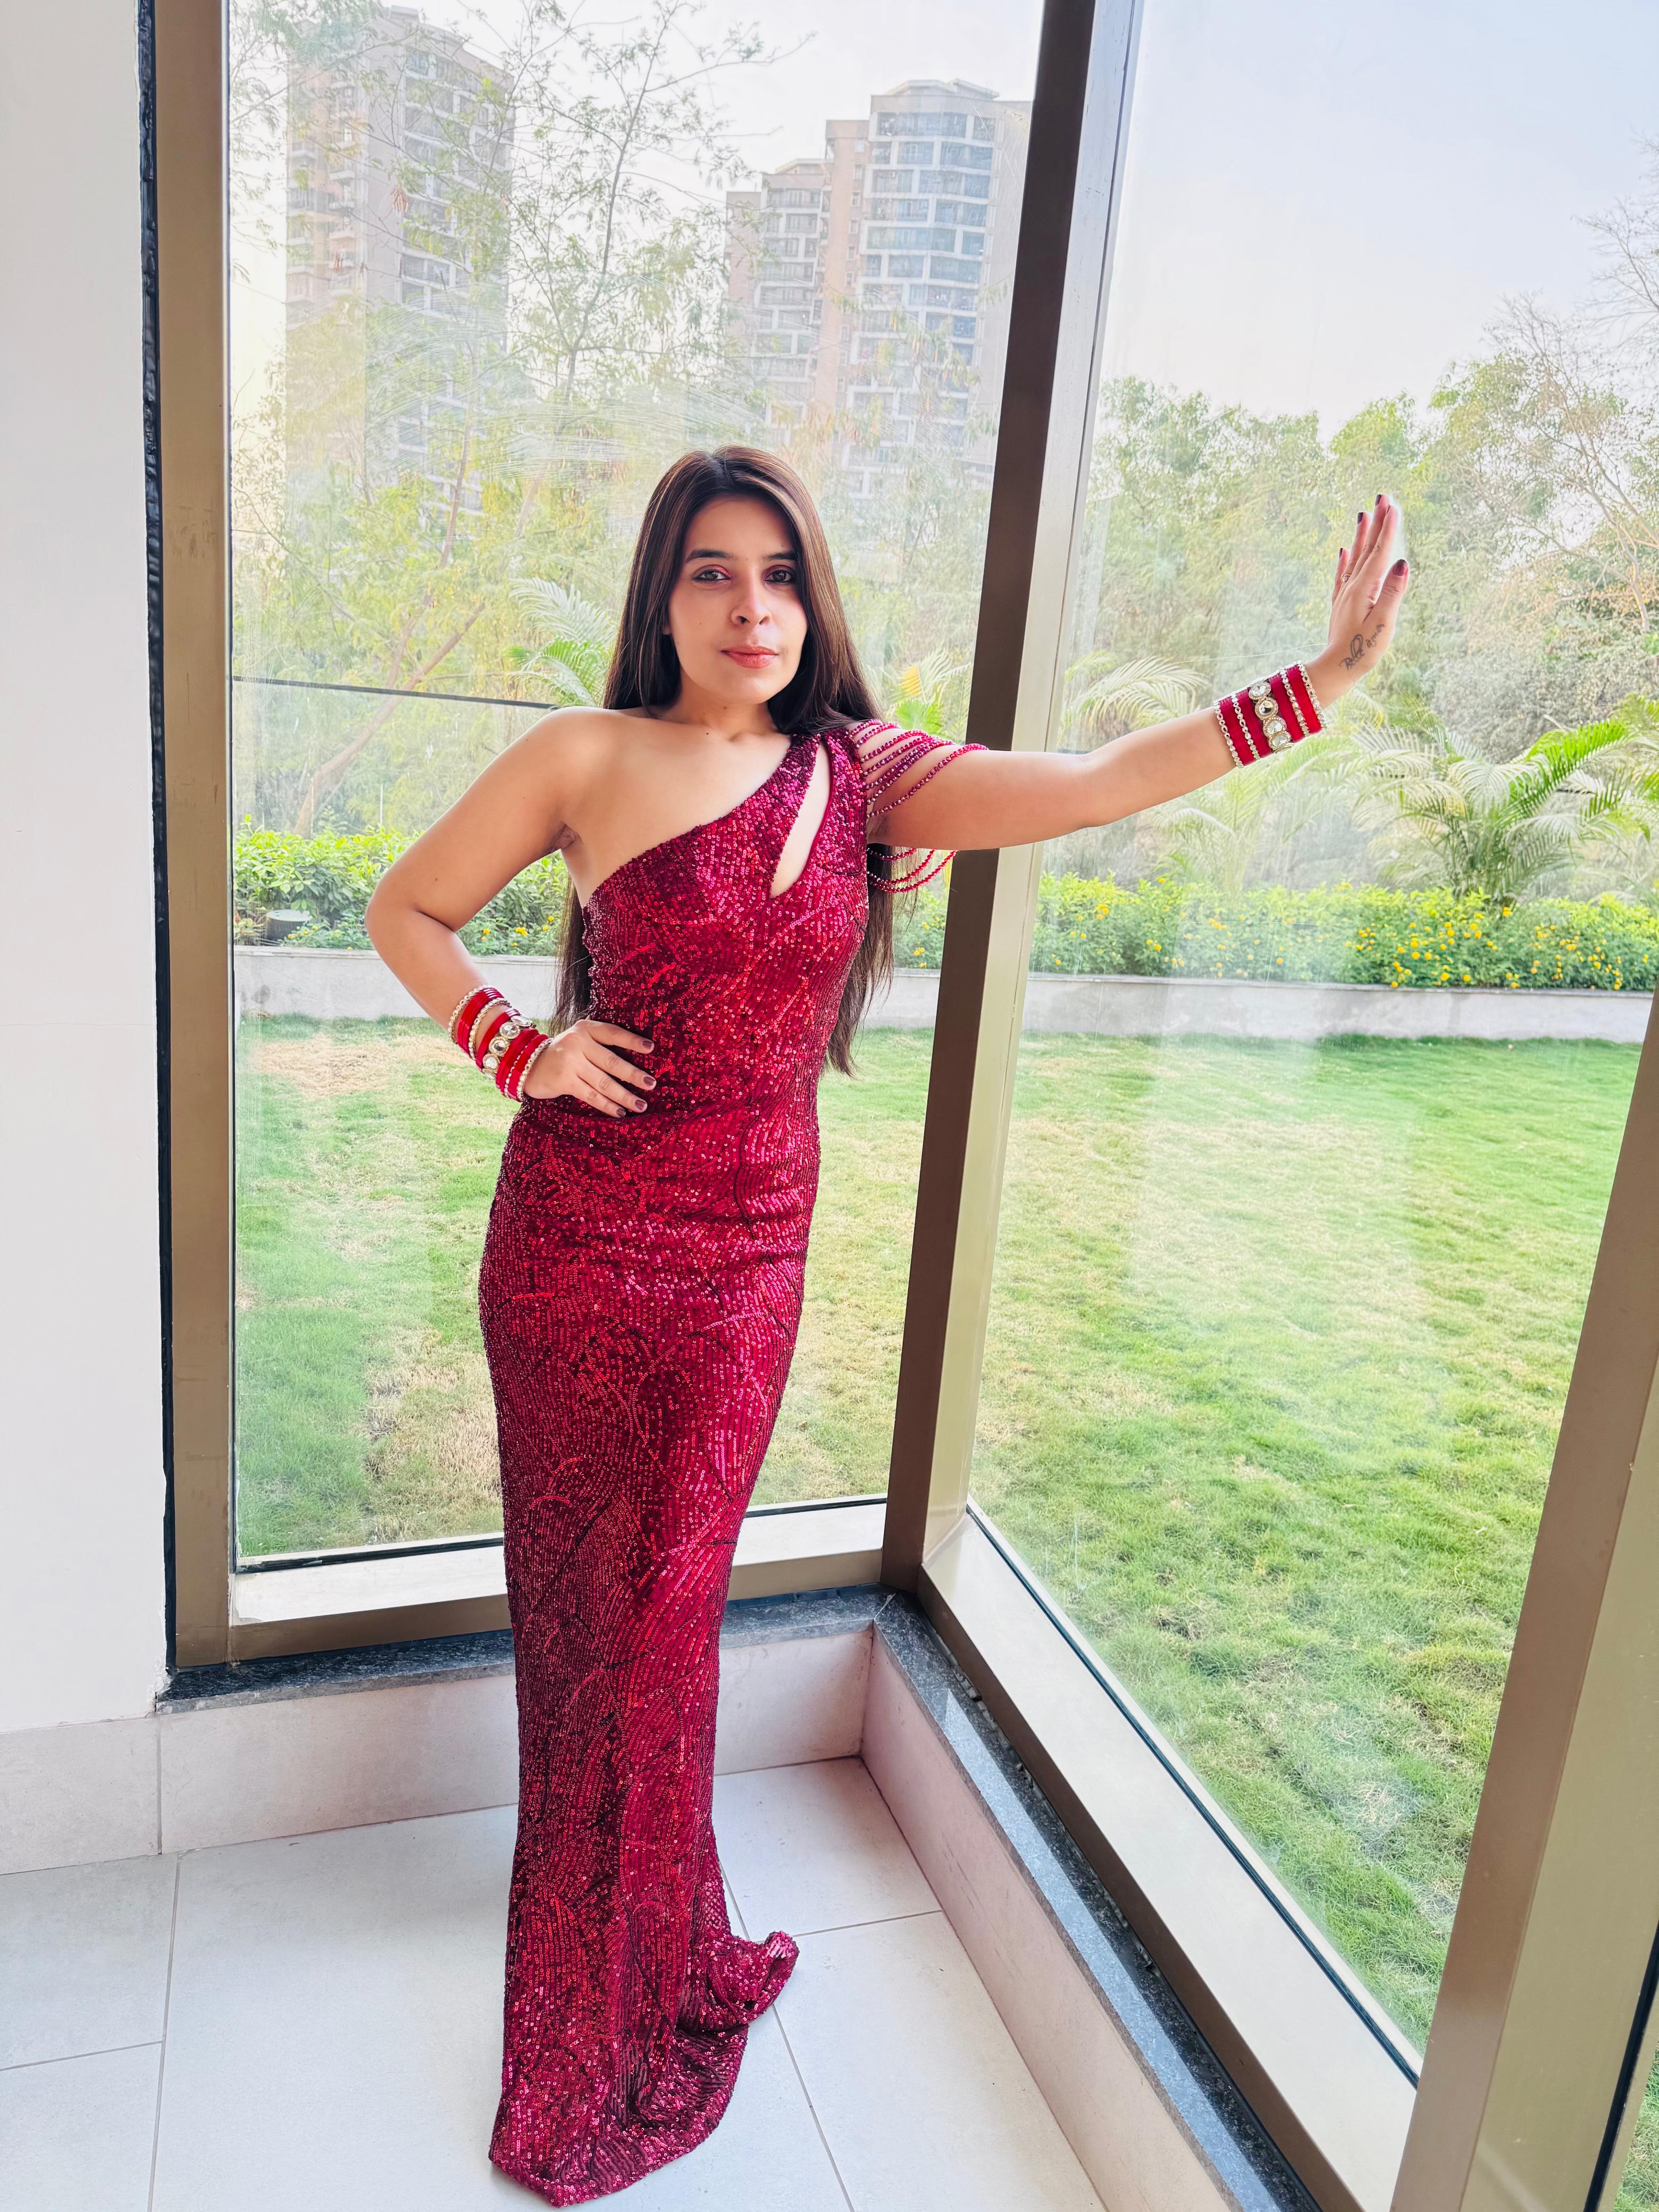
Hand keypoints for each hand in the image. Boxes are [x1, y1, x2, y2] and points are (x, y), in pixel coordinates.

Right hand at [521, 1019, 655, 1115]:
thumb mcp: (578, 1039)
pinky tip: (620, 1112)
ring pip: (604, 1082)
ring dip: (624, 1096)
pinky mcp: (564, 1081)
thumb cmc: (563, 1053)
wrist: (527, 1064)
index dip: (632, 1041)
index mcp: (584, 1029)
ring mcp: (570, 1062)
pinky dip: (608, 1105)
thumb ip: (599, 1044)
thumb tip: (636, 1060)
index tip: (651, 1048)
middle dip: (633, 1075)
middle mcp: (577, 1042)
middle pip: (611, 1061)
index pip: (612, 1033)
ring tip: (640, 1105)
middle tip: (651, 1084)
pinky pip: (592, 1096)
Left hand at [1314, 491, 1410, 701]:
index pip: (1380, 552)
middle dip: (1376, 522)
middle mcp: (1352, 586)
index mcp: (1364, 589)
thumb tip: (1402, 563)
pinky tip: (1345, 549)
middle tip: (1382, 496)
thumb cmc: (1362, 651)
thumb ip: (1392, 592)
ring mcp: (1345, 594)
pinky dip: (1345, 559)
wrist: (1334, 670)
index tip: (1394, 505)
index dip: (1389, 528)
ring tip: (1364, 513)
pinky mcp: (1341, 603)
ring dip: (1362, 535)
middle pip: (1367, 548)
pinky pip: (1343, 574)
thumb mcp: (1383, 623)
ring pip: (1355, 557)